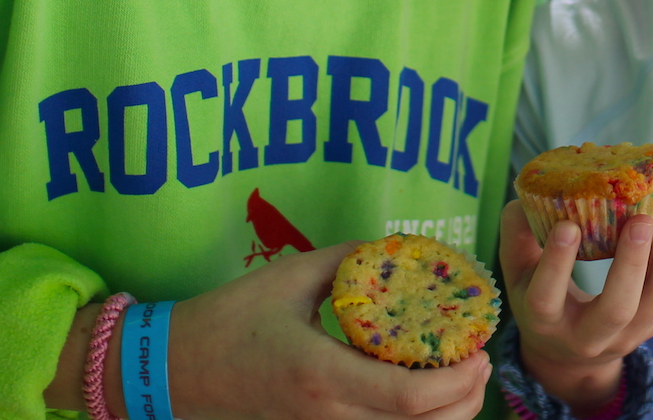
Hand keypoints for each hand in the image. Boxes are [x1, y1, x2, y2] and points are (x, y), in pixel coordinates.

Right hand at [46, 241, 491, 419]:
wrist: (171, 372)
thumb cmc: (230, 318)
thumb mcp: (291, 276)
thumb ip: (350, 260)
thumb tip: (398, 249)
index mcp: (320, 375)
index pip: (408, 398)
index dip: (456, 382)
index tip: (480, 351)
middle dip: (463, 405)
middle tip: (480, 364)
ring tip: (460, 383)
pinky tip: (417, 401)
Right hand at [499, 196, 652, 413]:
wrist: (566, 353)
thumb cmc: (537, 294)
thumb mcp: (517, 269)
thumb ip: (517, 231)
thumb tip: (531, 193)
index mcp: (544, 322)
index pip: (547, 298)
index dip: (556, 264)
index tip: (568, 225)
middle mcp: (587, 336)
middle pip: (616, 308)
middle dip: (631, 263)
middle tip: (640, 219)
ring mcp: (625, 335)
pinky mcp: (650, 325)